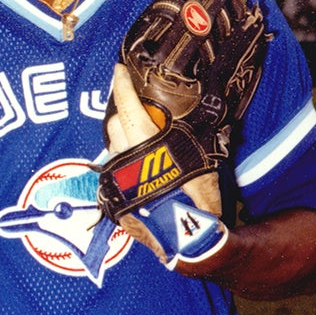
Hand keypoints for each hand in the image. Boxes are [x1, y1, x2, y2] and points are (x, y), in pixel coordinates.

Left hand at [102, 64, 227, 266]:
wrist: (185, 244)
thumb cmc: (197, 205)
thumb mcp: (202, 169)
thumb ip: (193, 145)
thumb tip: (202, 126)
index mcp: (147, 147)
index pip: (128, 108)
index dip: (122, 86)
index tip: (118, 69)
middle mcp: (125, 159)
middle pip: (116, 124)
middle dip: (124, 113)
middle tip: (139, 108)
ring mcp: (116, 179)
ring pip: (113, 147)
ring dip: (124, 139)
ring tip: (143, 141)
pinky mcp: (113, 197)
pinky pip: (114, 169)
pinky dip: (124, 162)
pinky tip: (140, 167)